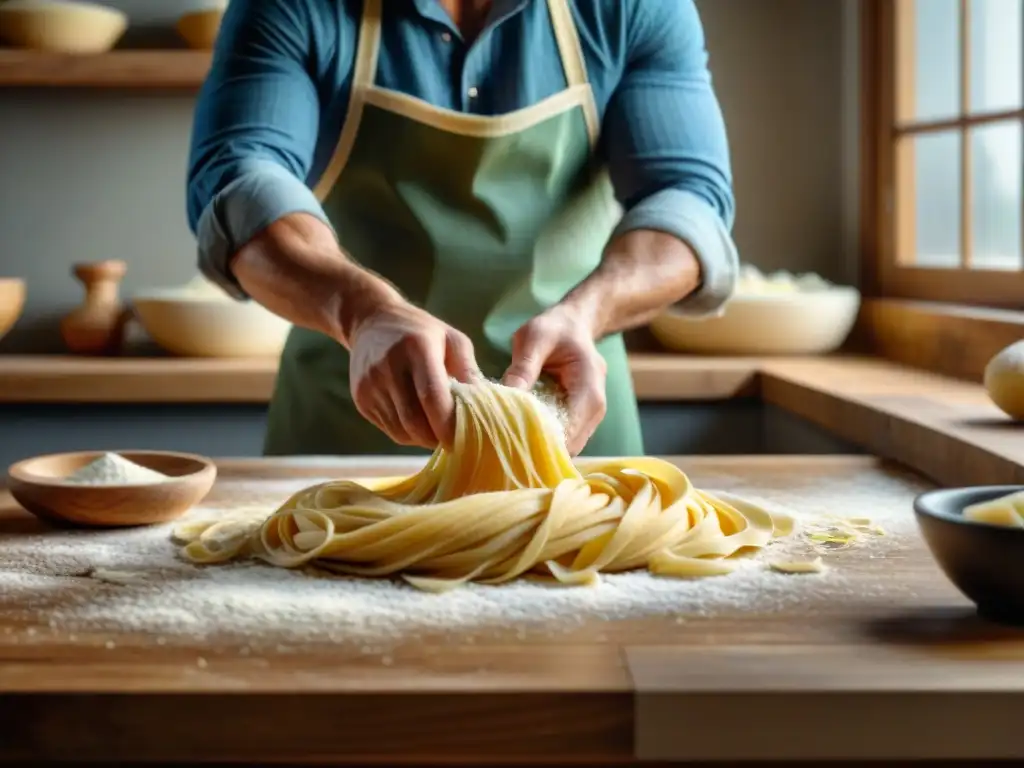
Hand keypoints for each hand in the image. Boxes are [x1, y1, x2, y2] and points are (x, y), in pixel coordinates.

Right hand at [349, 301, 479, 448]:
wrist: (371, 321)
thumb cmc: (422, 331)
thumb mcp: (452, 339)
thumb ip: (469, 371)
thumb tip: (485, 406)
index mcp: (416, 348)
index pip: (432, 397)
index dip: (449, 424)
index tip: (466, 437)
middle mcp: (388, 367)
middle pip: (414, 422)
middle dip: (437, 438)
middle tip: (455, 439)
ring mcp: (370, 385)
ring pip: (401, 431)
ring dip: (423, 438)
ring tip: (437, 427)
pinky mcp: (361, 399)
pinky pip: (389, 429)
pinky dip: (408, 432)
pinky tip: (418, 419)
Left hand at [502, 306, 606, 455]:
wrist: (574, 325)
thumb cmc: (555, 328)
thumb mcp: (534, 337)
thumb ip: (522, 367)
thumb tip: (503, 398)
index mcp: (589, 391)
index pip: (568, 432)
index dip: (539, 440)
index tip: (508, 438)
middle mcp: (595, 411)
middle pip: (567, 446)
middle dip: (536, 448)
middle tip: (501, 444)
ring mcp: (589, 419)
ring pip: (565, 448)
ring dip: (538, 447)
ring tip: (507, 441)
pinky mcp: (578, 422)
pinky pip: (562, 440)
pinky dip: (541, 440)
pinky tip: (519, 434)